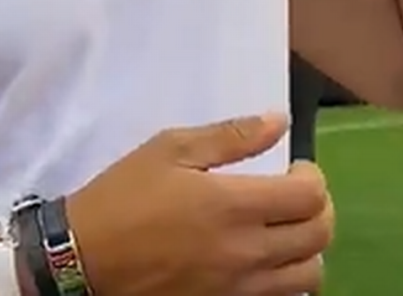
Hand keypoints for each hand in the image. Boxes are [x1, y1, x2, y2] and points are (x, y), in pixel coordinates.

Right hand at [67, 113, 332, 295]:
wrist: (83, 261)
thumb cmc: (126, 196)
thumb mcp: (171, 149)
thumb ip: (232, 136)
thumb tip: (280, 123)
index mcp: (233, 206)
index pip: (309, 198)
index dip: (313, 178)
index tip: (295, 169)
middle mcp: (245, 253)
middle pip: (318, 236)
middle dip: (318, 209)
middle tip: (295, 196)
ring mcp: (238, 290)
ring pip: (308, 276)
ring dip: (307, 249)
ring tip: (284, 230)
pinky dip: (287, 281)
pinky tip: (266, 261)